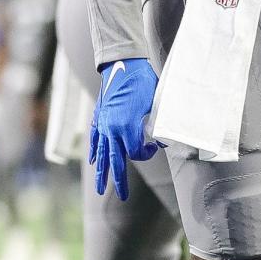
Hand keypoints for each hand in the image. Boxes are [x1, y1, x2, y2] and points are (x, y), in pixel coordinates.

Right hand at [89, 58, 159, 200]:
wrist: (123, 62)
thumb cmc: (144, 81)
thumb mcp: (156, 103)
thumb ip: (157, 124)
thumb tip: (165, 139)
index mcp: (126, 126)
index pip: (136, 152)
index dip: (147, 154)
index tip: (155, 147)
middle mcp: (112, 128)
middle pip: (116, 161)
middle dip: (119, 181)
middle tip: (122, 197)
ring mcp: (103, 123)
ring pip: (102, 154)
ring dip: (102, 172)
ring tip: (101, 189)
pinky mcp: (99, 117)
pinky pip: (95, 140)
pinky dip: (95, 152)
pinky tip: (95, 162)